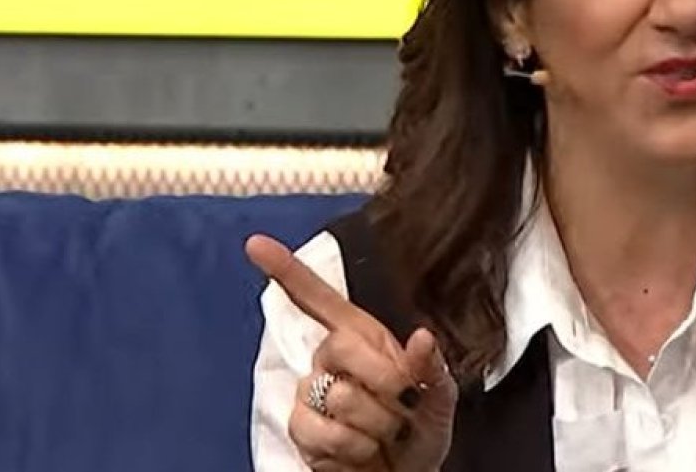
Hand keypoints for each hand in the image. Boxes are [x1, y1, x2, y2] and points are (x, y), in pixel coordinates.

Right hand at [246, 235, 456, 471]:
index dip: (287, 271)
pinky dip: (357, 449)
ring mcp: (310, 394)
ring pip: (337, 397)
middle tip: (407, 405)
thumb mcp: (439, 396)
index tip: (256, 243)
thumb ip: (431, 367)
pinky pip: (325, 434)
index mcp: (363, 337)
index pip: (319, 298)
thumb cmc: (420, 426)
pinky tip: (365, 451)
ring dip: (377, 423)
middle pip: (339, 347)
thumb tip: (423, 337)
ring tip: (387, 433)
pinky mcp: (301, 430)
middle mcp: (330, 359)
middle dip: (385, 380)